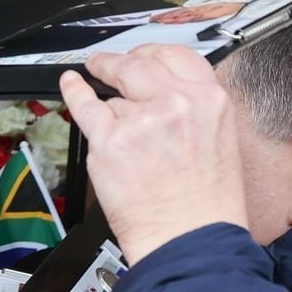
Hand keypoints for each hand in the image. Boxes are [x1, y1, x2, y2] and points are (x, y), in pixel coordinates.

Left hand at [58, 46, 249, 263]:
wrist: (189, 237)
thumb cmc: (206, 203)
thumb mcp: (219, 140)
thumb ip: (192, 110)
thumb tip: (160, 95)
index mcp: (210, 100)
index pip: (176, 56)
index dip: (152, 54)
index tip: (140, 56)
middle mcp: (177, 103)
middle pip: (139, 65)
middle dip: (120, 63)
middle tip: (106, 63)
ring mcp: (141, 120)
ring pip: (114, 98)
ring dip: (112, 114)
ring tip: (122, 140)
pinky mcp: (110, 141)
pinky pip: (86, 106)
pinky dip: (75, 92)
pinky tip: (71, 83)